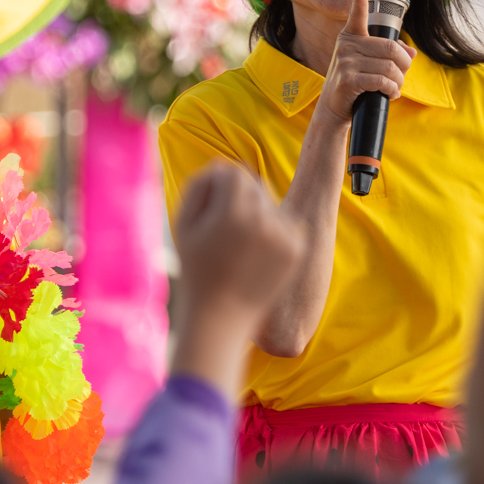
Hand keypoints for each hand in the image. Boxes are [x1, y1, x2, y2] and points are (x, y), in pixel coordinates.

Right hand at [172, 163, 308, 390]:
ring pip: (271, 201)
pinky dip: (273, 230)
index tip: (211, 212)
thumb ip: (200, 185)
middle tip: (224, 231)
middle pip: (254, 184)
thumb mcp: (184, 224)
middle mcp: (264, 220)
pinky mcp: (298, 249)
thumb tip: (222, 165)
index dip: (218, 188)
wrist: (222, 318)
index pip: (233, 172)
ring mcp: (285, 235)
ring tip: (240, 245)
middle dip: (238, 199)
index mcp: (232, 213)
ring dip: (256, 213)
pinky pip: (286, 220)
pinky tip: (257, 254)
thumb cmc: (197, 270)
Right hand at [316, 0, 413, 126]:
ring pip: (389, 67)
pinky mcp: (348, 80)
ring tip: (395, 87)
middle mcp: (346, 46)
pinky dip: (392, 89)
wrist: (334, 108)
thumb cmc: (354, 83)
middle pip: (390, 47)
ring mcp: (346, 62)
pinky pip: (382, 80)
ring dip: (399, 81)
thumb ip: (388, 55)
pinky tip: (390, 94)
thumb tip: (412, 53)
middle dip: (404, 64)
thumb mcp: (367, 64)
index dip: (359, 2)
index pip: (356, 16)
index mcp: (350, 37)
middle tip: (403, 75)